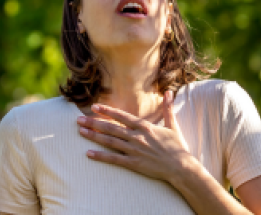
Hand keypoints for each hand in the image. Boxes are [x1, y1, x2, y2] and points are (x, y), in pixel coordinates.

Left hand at [78, 90, 194, 181]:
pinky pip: (114, 159)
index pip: (121, 116)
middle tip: (79, 119)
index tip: (94, 107)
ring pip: (110, 141)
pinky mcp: (134, 163)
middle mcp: (137, 137)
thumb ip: (167, 109)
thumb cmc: (178, 147)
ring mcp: (134, 150)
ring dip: (94, 136)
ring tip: (81, 131)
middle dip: (93, 122)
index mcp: (145, 127)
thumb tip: (169, 92)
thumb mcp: (173, 125)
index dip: (107, 111)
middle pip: (111, 127)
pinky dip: (101, 156)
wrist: (182, 167)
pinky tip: (89, 153)